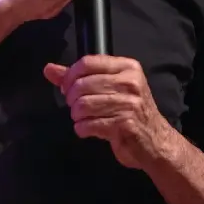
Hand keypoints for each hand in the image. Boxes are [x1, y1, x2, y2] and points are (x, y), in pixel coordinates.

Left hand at [44, 55, 172, 169]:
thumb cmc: (129, 111)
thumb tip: (49, 69)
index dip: (70, 76)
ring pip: (84, 105)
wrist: (155, 141)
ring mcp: (130, 104)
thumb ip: (78, 77)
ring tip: (82, 119)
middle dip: (72, 99)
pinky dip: (83, 129)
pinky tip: (88, 129)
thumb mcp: (108, 88)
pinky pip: (91, 124)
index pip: (88, 63)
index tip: (67, 88)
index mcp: (127, 67)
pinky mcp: (126, 125)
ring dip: (77, 116)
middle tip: (76, 107)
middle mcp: (130, 82)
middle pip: (83, 85)